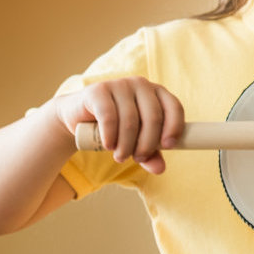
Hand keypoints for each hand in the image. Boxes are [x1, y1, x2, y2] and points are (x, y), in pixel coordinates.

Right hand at [49, 76, 183, 173]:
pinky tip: (109, 146)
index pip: (174, 107)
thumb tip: (160, 169)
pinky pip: (109, 116)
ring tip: (121, 157)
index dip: (174, 127)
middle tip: (139, 158)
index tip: (168, 146)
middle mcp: (141, 84)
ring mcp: (120, 84)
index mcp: (157, 92)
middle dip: (148, 143)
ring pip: (131, 120)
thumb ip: (150, 154)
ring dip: (127, 144)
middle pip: (153, 116)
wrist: (79, 118)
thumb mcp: (135, 141)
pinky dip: (110, 135)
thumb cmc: (116, 128)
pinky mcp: (98, 91)